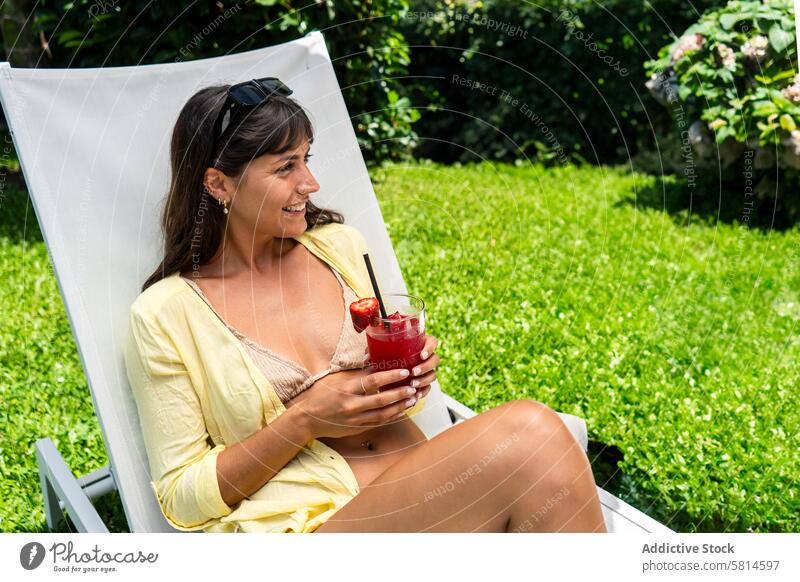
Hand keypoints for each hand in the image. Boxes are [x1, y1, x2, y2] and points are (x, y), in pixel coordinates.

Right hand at [292, 367, 419, 439]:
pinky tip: (400, 411)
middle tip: (413, 387)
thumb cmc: (321, 394)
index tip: (404, 371)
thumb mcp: (336, 379)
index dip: (391, 376)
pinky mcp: (356, 428)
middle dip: (400, 393)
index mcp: (347, 388)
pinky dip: (391, 417)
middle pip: (382, 399)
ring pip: (383, 414)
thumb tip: (376, 364)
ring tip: (412, 399)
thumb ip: (356, 374)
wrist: (306, 418)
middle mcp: (352, 404)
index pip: (373, 381)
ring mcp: (354, 419)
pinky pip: (378, 423)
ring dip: (399, 406)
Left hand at [362, 334, 440, 400]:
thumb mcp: (381, 352)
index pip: (433, 342)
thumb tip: (367, 358)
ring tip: (413, 385)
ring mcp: (427, 370)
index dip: (430, 348)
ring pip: (433, 374)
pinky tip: (416, 396)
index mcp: (420, 344)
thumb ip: (375, 352)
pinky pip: (428, 388)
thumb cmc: (386, 356)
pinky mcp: (425, 383)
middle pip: (435, 360)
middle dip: (426, 367)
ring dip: (424, 380)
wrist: (387, 373)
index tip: (421, 355)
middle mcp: (426, 357)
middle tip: (413, 372)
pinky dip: (423, 392)